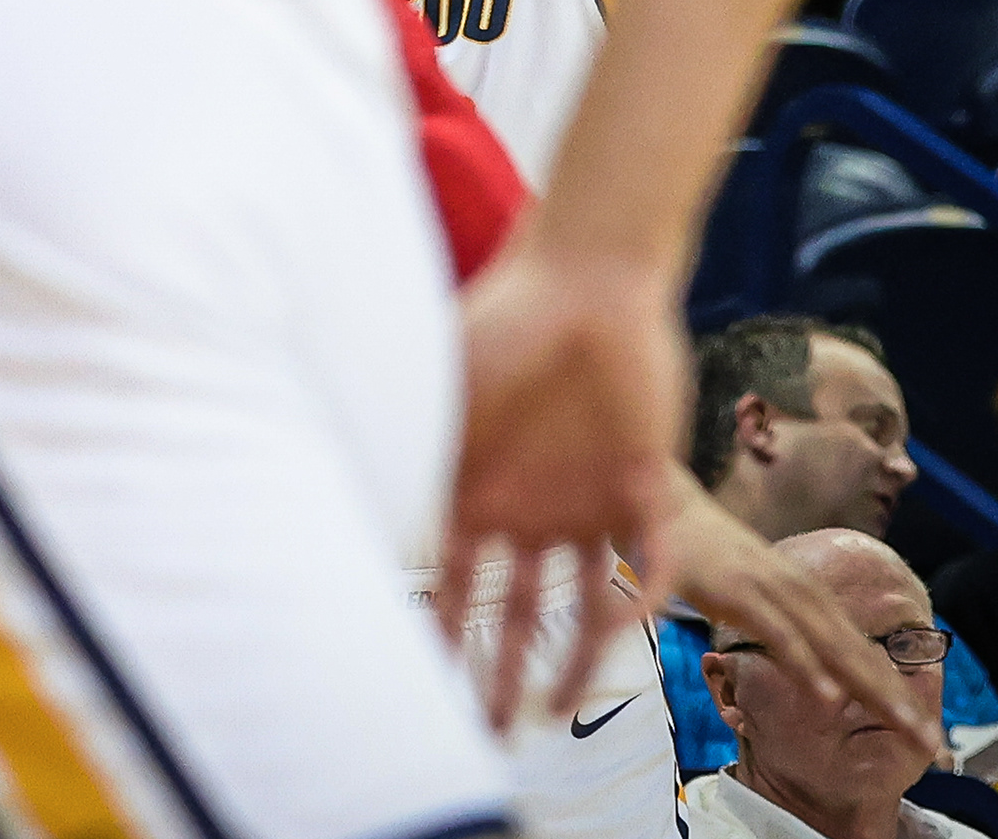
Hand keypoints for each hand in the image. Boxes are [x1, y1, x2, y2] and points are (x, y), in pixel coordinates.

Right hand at [440, 235, 684, 731]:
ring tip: (555, 709)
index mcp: (477, 488)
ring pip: (583, 605)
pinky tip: (617, 624)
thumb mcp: (440, 386)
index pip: (452, 579)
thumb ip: (411, 445)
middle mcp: (530, 507)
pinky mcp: (643, 488)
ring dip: (571, 660)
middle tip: (487, 726)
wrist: (588, 276)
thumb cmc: (503, 319)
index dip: (438, 629)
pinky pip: (645, 563)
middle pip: (515, 611)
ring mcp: (586, 501)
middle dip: (499, 670)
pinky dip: (635, 597)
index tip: (419, 675)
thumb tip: (356, 496)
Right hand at [667, 474, 939, 764]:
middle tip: (924, 736)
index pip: (855, 641)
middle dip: (890, 692)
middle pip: (853, 647)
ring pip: (828, 644)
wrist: (661, 501)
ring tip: (898, 721)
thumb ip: (777, 613)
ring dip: (865, 684)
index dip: (887, 681)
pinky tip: (828, 694)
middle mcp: (794, 585)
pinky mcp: (737, 592)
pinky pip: (778, 634)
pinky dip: (805, 664)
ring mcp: (767, 586)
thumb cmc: (702, 547)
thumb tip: (801, 652)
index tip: (914, 721)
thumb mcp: (750, 584)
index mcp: (800, 587)